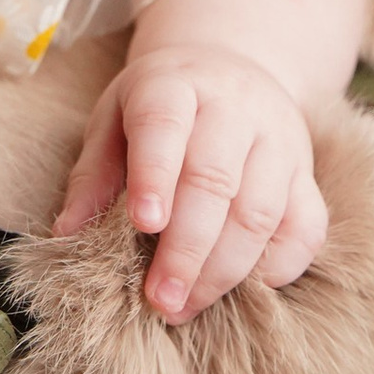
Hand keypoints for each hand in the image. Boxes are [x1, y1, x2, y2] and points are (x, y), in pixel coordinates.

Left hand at [53, 40, 328, 321]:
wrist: (232, 68)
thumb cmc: (160, 108)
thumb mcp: (114, 120)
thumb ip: (93, 175)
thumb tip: (67, 233)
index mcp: (175, 85)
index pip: (165, 126)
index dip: (155, 174)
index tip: (143, 223)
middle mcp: (236, 107)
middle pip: (216, 179)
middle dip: (186, 248)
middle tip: (159, 299)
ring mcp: (279, 141)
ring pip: (261, 210)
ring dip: (223, 269)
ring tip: (185, 305)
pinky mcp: (306, 174)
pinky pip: (307, 227)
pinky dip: (279, 266)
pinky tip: (243, 290)